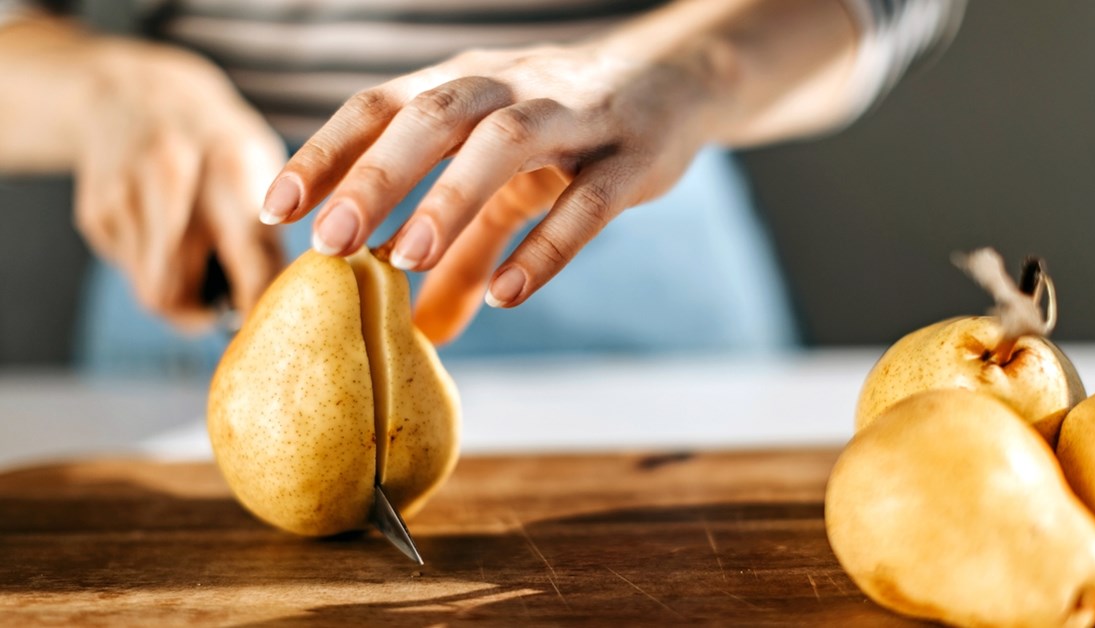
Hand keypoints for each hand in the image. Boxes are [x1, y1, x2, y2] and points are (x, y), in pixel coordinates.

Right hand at [74, 41, 285, 327]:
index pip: (251, 261)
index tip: (273, 332)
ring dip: (182, 296)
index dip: (260, 309)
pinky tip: (165, 234)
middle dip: (206, 314)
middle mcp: (173, 181)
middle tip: (228, 307)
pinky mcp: (97, 213)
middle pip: (178, 293)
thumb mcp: (262, 168)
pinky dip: (155, 270)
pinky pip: (132, 272)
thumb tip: (284, 309)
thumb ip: (271, 235)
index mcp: (232, 169)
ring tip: (199, 264)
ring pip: (152, 292)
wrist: (138, 95)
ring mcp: (125, 197)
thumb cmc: (219, 144)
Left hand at [262, 43, 724, 342]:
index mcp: (466, 84)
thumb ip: (463, 252)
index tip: (276, 209)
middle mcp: (512, 88)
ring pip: (505, 144)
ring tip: (405, 260)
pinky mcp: (632, 158)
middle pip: (432, 117)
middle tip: (328, 242)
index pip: (382, 104)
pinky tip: (507, 294)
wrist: (677, 82)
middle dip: (376, 175)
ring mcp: (575, 118)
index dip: (327, 151)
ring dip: (450, 197)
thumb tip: (423, 332)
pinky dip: (546, 246)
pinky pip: (587, 202)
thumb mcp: (506, 184)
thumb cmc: (567, 131)